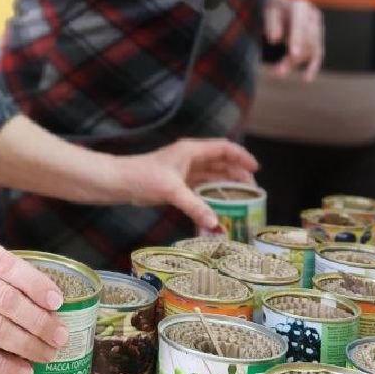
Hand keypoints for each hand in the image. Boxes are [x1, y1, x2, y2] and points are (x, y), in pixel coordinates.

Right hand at [0, 230, 66, 373]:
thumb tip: (37, 287)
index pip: (8, 266)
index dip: (37, 285)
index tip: (58, 301)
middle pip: (7, 301)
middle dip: (40, 321)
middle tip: (61, 334)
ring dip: (28, 345)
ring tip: (48, 354)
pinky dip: (4, 365)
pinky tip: (23, 372)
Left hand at [116, 139, 258, 233]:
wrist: (118, 182)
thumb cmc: (141, 177)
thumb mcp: (171, 191)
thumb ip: (195, 207)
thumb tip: (215, 225)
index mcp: (191, 151)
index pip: (224, 148)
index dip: (242, 156)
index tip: (256, 169)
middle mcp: (190, 158)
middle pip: (221, 162)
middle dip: (238, 174)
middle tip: (252, 191)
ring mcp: (184, 171)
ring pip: (212, 175)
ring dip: (226, 184)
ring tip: (242, 198)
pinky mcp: (177, 183)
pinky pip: (201, 187)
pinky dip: (212, 194)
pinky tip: (220, 205)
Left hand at [265, 0, 323, 81]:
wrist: (281, 6)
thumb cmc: (273, 8)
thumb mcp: (268, 10)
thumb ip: (272, 23)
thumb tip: (275, 39)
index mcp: (301, 6)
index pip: (300, 24)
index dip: (297, 39)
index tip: (293, 54)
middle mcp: (312, 16)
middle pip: (307, 40)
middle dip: (293, 57)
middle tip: (277, 70)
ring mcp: (317, 28)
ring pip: (311, 50)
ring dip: (295, 63)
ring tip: (279, 72)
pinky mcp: (318, 39)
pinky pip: (318, 54)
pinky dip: (312, 67)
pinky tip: (306, 78)